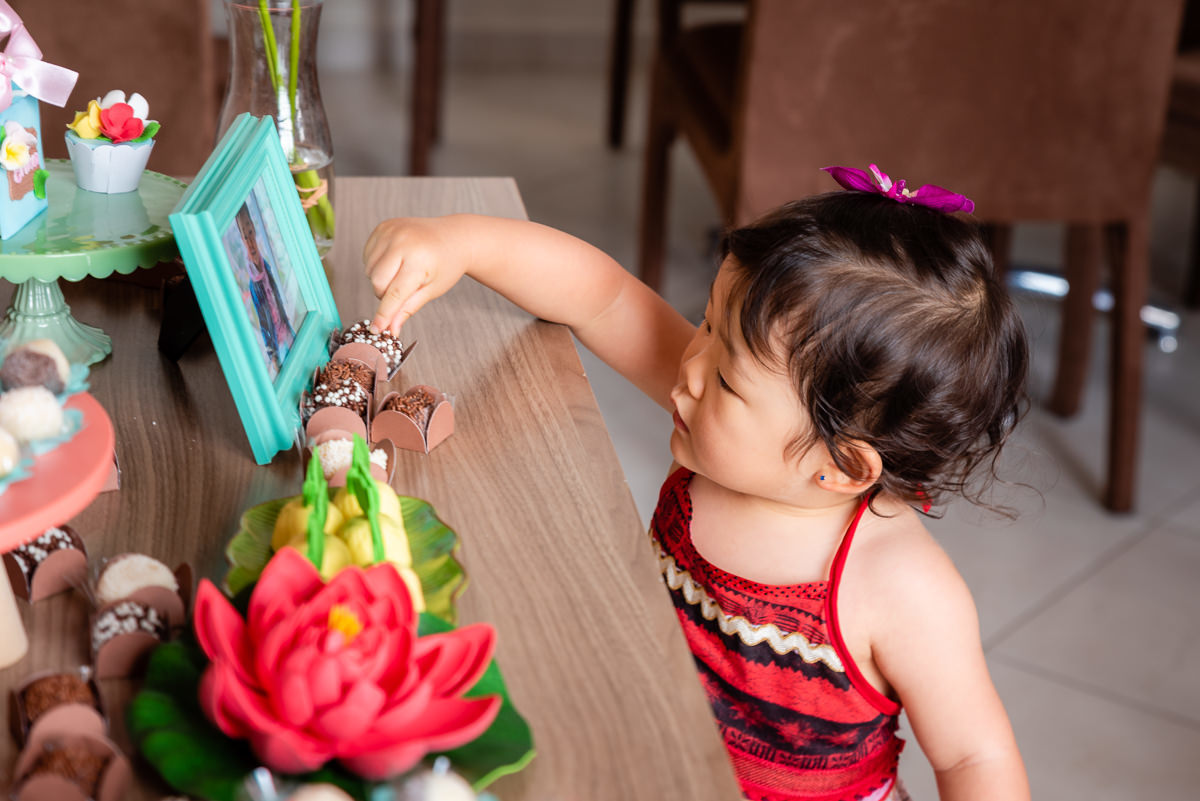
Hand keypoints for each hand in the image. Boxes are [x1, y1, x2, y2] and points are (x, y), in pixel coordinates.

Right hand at [363, 216, 469, 334]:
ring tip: (401, 273)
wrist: (454, 237)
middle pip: (377, 281)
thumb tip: (390, 329)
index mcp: (418, 260)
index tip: (377, 330)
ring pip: (369, 269)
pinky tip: (394, 261)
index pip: (394, 293)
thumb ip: (408, 309)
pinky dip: (376, 264)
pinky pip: (368, 255)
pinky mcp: (383, 226)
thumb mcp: (432, 290)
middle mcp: (402, 242)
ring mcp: (391, 231)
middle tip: (401, 291)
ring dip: (380, 279)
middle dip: (384, 293)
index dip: (384, 314)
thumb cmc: (446, 265)